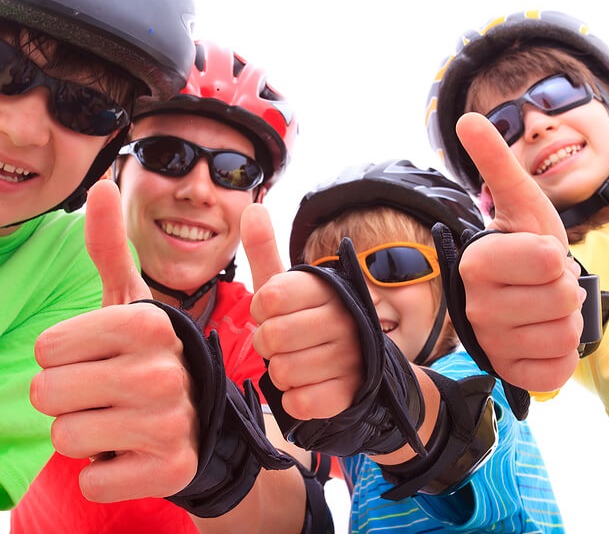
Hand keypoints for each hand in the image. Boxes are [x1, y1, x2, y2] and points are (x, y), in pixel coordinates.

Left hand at [30, 179, 197, 502]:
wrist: (200, 420)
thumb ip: (108, 246)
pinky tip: (128, 453)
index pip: (48, 348)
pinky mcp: (171, 470)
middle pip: (50, 395)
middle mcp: (164, 370)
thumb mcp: (131, 302)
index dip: (59, 359)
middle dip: (64, 399)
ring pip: (66, 438)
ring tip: (113, 421)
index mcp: (148, 323)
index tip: (92, 359)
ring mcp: (171, 422)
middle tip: (99, 395)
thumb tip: (99, 184)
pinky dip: (101, 472)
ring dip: (81, 435)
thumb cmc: (147, 355)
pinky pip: (92, 479)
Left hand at [241, 203, 362, 419]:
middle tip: (283, 343)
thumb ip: (265, 249)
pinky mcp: (349, 394)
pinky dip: (295, 399)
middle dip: (266, 345)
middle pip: (271, 337)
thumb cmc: (308, 320)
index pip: (269, 297)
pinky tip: (309, 386)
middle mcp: (344, 318)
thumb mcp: (286, 286)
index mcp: (327, 287)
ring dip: (280, 373)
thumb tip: (252, 206)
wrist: (357, 366)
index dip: (260, 311)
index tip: (272, 313)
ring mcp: (351, 357)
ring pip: (282, 372)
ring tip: (298, 362)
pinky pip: (300, 402)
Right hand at [456, 113, 584, 390]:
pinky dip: (561, 354)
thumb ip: (495, 162)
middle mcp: (475, 307)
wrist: (522, 295)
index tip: (539, 256)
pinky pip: (556, 369)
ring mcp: (491, 344)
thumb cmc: (525, 245)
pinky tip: (541, 338)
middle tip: (545, 283)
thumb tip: (466, 118)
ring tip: (543, 308)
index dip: (556, 256)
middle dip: (566, 289)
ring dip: (566, 320)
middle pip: (561, 300)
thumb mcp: (519, 202)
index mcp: (475, 263)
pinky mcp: (509, 373)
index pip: (548, 260)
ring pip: (564, 335)